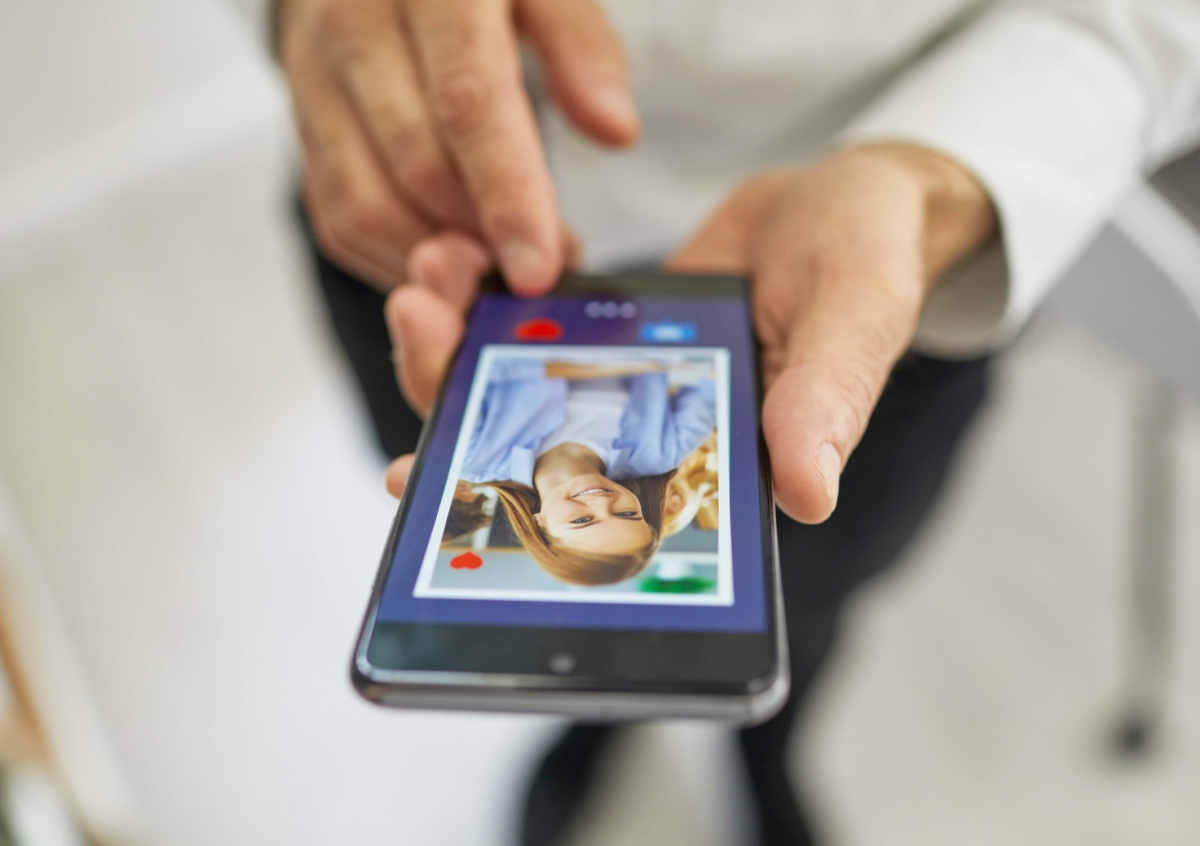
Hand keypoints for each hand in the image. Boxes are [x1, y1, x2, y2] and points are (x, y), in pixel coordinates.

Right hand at [277, 0, 637, 293]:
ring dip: (436, 257)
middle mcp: (353, 25)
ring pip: (365, 204)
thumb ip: (581, 48)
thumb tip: (615, 130)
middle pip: (416, 163)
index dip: (506, 192)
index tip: (538, 265)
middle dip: (482, 237)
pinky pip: (337, 217)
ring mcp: (313, 79)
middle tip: (542, 266)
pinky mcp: (301, 125)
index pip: (466, 100)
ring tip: (497, 267)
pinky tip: (447, 260)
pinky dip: (394, 259)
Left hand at [382, 144, 996, 524]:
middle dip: (451, 403)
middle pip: (528, 454)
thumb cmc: (867, 264)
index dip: (511, 516)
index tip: (424, 481)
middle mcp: (652, 441)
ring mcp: (619, 389)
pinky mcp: (602, 339)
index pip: (604, 519)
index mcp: (710, 465)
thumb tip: (808, 495)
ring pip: (513, 395)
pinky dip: (487, 303)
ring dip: (454, 346)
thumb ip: (826, 402)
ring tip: (430, 274)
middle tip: (418, 322)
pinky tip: (461, 257)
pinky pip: (530, 333)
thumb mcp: (856, 322)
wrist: (843, 200)